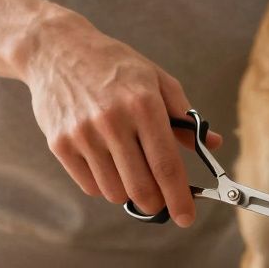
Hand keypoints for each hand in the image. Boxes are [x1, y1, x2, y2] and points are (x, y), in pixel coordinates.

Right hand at [21, 10, 222, 226]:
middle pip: (141, 187)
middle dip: (156, 204)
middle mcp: (113, 121)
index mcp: (143, 105)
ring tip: (129, 170)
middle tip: (160, 202)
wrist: (57, 50)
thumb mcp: (156, 79)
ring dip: (128, 192)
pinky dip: (104, 184)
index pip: (166, 165)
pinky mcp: (60, 144)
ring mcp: (83, 135)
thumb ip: (184, 115)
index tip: (187, 217)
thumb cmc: (114, 65)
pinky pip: (90, 185)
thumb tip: (211, 143)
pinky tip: (107, 162)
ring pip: (115, 192)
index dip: (179, 197)